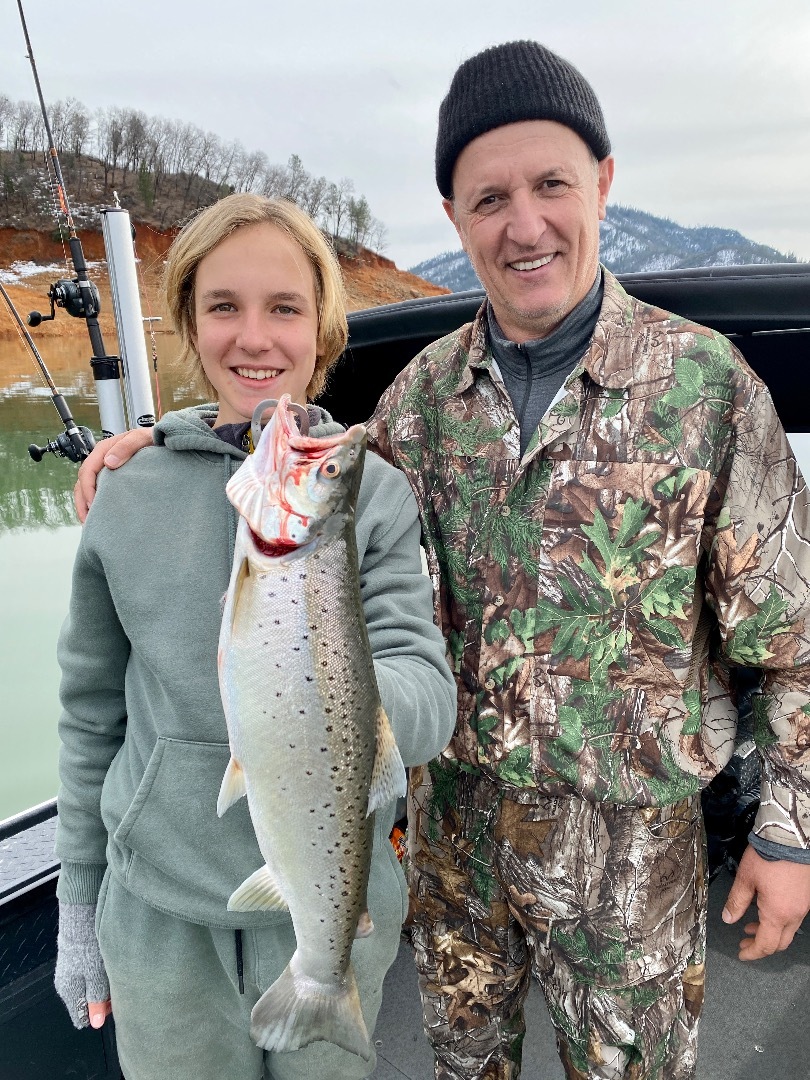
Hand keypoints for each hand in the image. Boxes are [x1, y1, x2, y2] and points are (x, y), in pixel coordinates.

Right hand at [54, 902, 111, 1028]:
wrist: (82, 920)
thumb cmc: (89, 949)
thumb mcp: (96, 977)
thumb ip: (96, 1000)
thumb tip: (95, 1024)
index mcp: (69, 992)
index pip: (81, 1017)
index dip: (98, 1015)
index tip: (110, 1007)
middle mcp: (67, 984)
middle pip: (87, 1002)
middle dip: (102, 1000)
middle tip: (116, 988)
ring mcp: (71, 972)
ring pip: (89, 989)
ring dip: (102, 987)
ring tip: (113, 975)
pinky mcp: (77, 960)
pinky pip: (89, 976)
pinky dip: (99, 975)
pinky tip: (108, 966)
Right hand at [74, 427, 155, 522]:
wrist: (161, 441)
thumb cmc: (151, 438)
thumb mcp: (140, 438)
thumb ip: (126, 447)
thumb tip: (108, 463)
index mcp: (103, 450)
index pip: (87, 471)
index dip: (88, 489)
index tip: (94, 504)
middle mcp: (100, 460)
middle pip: (82, 482)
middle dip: (83, 501)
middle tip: (89, 520)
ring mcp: (104, 470)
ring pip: (86, 488)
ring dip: (85, 505)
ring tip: (90, 522)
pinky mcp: (110, 478)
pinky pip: (96, 491)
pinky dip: (93, 503)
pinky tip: (98, 515)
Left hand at [722, 845, 809, 959]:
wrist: (792, 838)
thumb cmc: (769, 856)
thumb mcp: (745, 878)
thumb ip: (736, 901)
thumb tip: (728, 918)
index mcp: (778, 914)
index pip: (765, 945)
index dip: (752, 953)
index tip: (741, 954)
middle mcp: (794, 914)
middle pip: (779, 943)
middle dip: (761, 946)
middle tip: (744, 943)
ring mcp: (803, 906)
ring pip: (787, 931)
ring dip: (769, 933)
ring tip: (750, 926)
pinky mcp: (805, 897)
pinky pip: (792, 917)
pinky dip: (778, 921)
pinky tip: (765, 910)